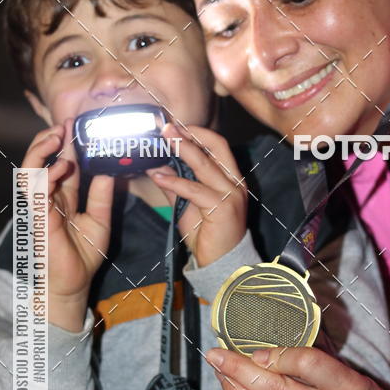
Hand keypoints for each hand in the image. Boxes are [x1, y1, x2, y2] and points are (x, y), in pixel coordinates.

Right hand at [22, 121, 114, 330]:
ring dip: (42, 150)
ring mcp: (40, 205)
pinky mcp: (37, 216)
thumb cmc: (84, 254)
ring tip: (57, 136)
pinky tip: (62, 167)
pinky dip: (46, 174)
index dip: (69, 144)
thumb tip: (109, 171)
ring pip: (30, 169)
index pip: (64, 164)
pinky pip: (35, 190)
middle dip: (51, 140)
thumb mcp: (101, 220)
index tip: (78, 126)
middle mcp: (49, 197)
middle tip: (66, 125)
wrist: (74, 282)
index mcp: (64, 196)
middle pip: (42, 160)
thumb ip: (102, 195)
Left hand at [147, 123, 246, 267]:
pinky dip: (175, 182)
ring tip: (163, 140)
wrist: (223, 264)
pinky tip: (159, 177)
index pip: (217, 146)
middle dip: (190, 133)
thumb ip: (175, 185)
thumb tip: (155, 166)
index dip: (196, 132)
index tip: (174, 125)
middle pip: (216, 146)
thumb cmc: (207, 235)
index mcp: (230, 178)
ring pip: (205, 165)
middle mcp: (234, 182)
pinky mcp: (223, 209)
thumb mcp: (188, 205)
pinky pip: (195, 190)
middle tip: (166, 127)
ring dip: (182, 150)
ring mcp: (231, 195)